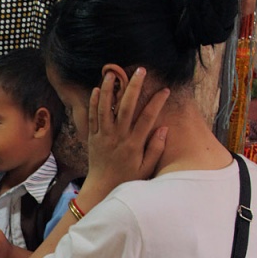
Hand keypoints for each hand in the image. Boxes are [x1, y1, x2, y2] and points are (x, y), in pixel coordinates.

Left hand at [83, 67, 169, 199]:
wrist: (101, 187)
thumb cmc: (126, 178)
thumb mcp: (145, 168)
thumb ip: (155, 149)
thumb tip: (164, 129)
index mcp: (133, 144)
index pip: (147, 118)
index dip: (157, 102)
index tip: (165, 90)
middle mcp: (117, 137)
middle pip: (125, 107)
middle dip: (133, 87)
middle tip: (140, 70)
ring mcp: (103, 135)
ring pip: (105, 108)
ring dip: (108, 89)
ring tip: (112, 73)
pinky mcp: (92, 136)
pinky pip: (92, 117)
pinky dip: (94, 103)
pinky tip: (96, 89)